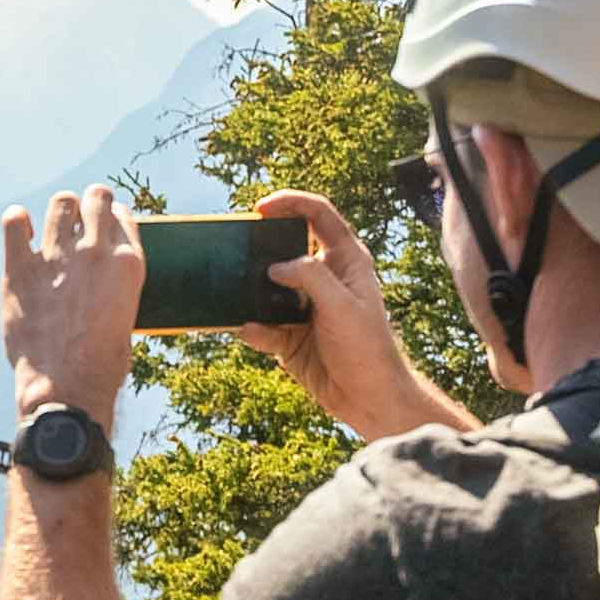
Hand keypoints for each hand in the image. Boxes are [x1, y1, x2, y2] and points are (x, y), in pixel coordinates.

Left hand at [1, 185, 140, 424]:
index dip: (109, 216)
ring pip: (60, 204)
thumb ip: (116, 281)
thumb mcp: (126, 314)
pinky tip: (20, 232)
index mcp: (127, 262)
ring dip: (58, 211)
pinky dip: (16, 221)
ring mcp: (57, 257)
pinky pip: (14, 221)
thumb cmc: (100, 362)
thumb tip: (105, 268)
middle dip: (88, 204)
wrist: (66, 386)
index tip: (101, 226)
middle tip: (78, 221)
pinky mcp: (20, 268)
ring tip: (52, 228)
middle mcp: (95, 252)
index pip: (120, 215)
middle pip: (94, 198)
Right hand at [235, 189, 469, 441]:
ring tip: (232, 290)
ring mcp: (303, 306)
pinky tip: (248, 329)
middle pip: (284, 249)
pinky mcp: (288, 335)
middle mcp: (322, 279)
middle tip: (238, 248)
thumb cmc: (367, 347)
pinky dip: (252, 327)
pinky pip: (261, 325)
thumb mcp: (342, 305)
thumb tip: (272, 267)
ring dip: (249, 290)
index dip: (291, 203)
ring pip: (266, 288)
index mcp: (345, 261)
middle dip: (260, 248)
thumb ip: (309, 277)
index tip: (261, 208)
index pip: (319, 215)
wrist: (367, 397)